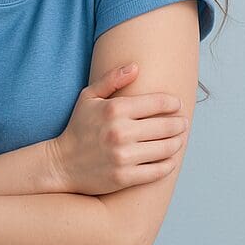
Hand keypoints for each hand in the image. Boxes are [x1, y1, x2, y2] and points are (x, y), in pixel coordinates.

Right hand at [52, 62, 188, 195]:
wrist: (62, 163)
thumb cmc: (79, 127)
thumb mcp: (88, 98)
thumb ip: (111, 79)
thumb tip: (136, 67)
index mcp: (113, 110)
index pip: (158, 103)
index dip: (173, 103)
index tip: (176, 106)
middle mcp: (119, 132)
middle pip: (167, 126)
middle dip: (180, 124)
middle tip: (182, 124)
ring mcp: (123, 156)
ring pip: (168, 148)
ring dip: (177, 143)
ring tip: (177, 139)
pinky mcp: (126, 177)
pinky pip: (160, 170)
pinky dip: (169, 163)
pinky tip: (168, 158)